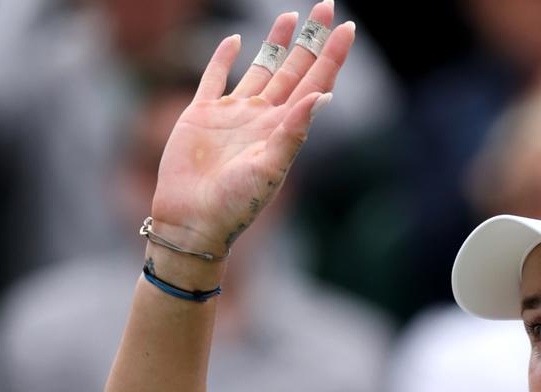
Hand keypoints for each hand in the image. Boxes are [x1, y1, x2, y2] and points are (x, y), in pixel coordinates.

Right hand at [148, 2, 354, 253]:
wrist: (193, 221)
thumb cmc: (236, 204)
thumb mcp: (271, 168)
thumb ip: (294, 131)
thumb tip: (322, 95)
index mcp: (285, 128)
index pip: (316, 82)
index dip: (332, 55)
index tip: (348, 28)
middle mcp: (264, 117)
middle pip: (294, 68)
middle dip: (312, 38)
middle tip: (327, 6)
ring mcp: (233, 114)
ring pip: (261, 68)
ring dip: (276, 43)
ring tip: (292, 17)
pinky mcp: (201, 115)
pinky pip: (215, 78)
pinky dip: (224, 58)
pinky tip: (236, 41)